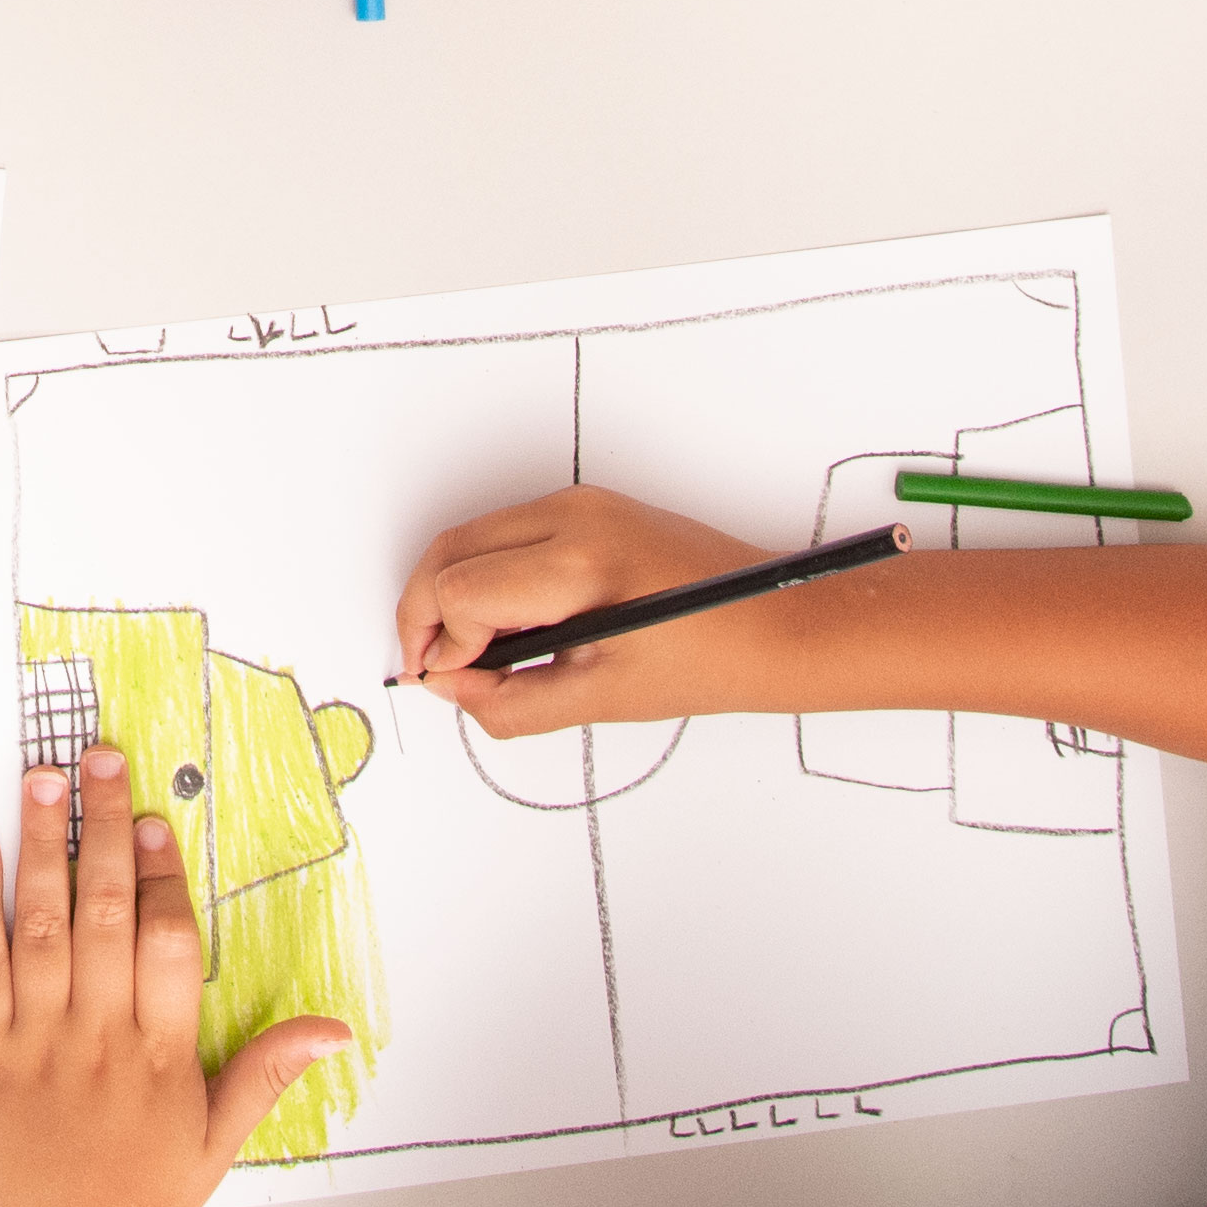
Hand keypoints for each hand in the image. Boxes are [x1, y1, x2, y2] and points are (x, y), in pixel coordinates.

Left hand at [0, 745, 351, 1206]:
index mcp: (163, 1055)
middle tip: (101, 759)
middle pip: (107, 913)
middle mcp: (101, 1039)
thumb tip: (335, 1030)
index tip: (156, 817)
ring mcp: (38, 1044)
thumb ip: (269, 1070)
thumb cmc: (142, 1203)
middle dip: (104, 828)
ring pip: (43, 926)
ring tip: (44, 780)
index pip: (170, 943)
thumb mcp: (219, 1140)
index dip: (164, 875)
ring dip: (43, 848)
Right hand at [392, 485, 778, 728]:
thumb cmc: (713, 660)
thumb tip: (451, 690)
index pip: (461, 591)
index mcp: (579, 564)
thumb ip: (511, 703)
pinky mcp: (591, 507)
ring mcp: (582, 504)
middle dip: (427, 610)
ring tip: (479, 653)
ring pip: (474, 536)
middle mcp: (574, 516)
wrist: (780, 622)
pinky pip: (508, 532)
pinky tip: (512, 625)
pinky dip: (489, 575)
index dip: (444, 646)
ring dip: (456, 591)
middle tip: (435, 667)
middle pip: (451, 549)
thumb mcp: (603, 700)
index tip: (453, 685)